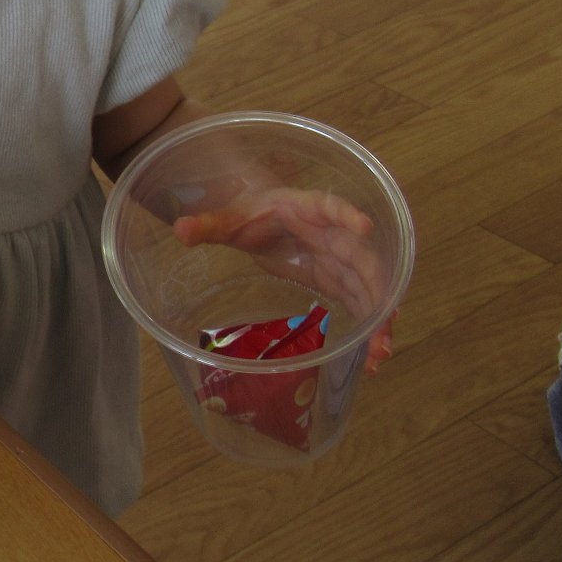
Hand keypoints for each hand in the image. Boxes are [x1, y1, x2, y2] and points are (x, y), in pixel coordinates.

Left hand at [174, 188, 397, 372]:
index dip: (348, 214)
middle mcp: (333, 232)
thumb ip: (208, 224)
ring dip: (379, 319)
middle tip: (381, 329)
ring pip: (369, 286)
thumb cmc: (248, 212)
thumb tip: (180, 229)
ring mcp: (340, 258)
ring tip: (379, 355)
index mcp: (305, 208)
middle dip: (377, 292)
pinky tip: (370, 355)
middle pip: (362, 258)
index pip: (330, 206)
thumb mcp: (228, 218)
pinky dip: (369, 326)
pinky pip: (360, 302)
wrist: (261, 215)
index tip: (364, 228)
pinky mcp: (338, 279)